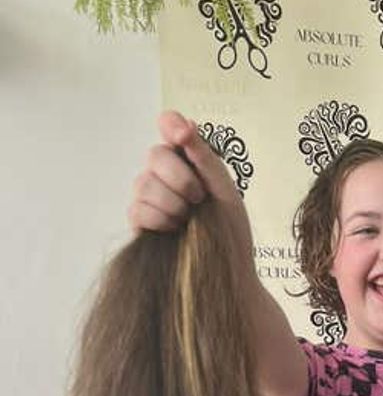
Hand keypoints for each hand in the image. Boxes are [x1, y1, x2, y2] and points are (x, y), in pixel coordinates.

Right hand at [127, 109, 252, 259]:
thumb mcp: (225, 190)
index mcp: (187, 159)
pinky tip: (174, 229)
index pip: (169, 126)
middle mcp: (163, 173)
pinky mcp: (139, 221)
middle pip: (155, 155)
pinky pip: (139, 210)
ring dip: (172, 204)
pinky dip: (160, 220)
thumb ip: (205, 158)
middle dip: (181, 179)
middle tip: (199, 199)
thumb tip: (186, 124)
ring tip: (188, 220)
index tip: (183, 136)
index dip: (171, 126)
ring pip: (144, 184)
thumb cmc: (231, 231)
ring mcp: (148, 196)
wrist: (228, 271)